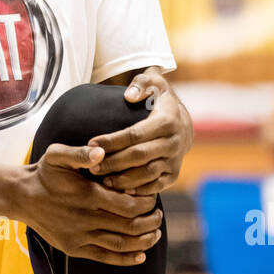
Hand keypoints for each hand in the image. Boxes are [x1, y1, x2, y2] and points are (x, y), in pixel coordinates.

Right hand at [15, 143, 162, 266]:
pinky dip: (126, 259)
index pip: (129, 204)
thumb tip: (102, 151)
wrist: (22, 196)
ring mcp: (80, 236)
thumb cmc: (45, 173)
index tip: (153, 197)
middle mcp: (86, 218)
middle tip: (159, 215)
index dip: (146, 202)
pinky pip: (106, 257)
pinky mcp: (75, 249)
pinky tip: (140, 256)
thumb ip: (80, 153)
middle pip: (130, 226)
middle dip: (150, 222)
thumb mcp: (57, 155)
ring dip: (144, 241)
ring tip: (155, 234)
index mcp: (88, 195)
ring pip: (121, 244)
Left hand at [87, 70, 192, 195]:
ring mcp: (175, 160)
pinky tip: (119, 189)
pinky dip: (138, 190)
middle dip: (113, 162)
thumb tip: (129, 96)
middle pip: (139, 156)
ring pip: (148, 174)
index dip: (112, 141)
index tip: (91, 144)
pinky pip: (156, 186)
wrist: (183, 122)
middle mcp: (174, 142)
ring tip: (103, 180)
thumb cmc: (159, 100)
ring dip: (124, 180)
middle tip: (92, 166)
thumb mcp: (154, 83)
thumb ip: (141, 83)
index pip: (135, 134)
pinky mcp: (174, 174)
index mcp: (168, 121)